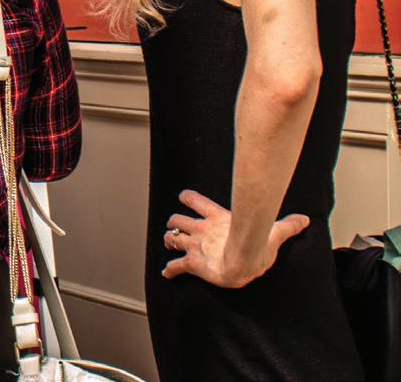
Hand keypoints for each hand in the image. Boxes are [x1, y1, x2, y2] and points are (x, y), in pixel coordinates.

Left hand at [161, 189, 309, 287]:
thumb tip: (305, 219)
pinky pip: (176, 266)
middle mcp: (202, 230)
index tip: (184, 197)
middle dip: (175, 222)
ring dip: (170, 241)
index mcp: (217, 218)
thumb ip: (287, 224)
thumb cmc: (258, 246)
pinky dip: (170, 270)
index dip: (188, 198)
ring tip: (170, 244)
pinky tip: (167, 273)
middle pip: (178, 219)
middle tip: (175, 227)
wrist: (243, 262)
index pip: (195, 200)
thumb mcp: (274, 232)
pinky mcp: (193, 263)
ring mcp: (196, 246)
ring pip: (172, 239)